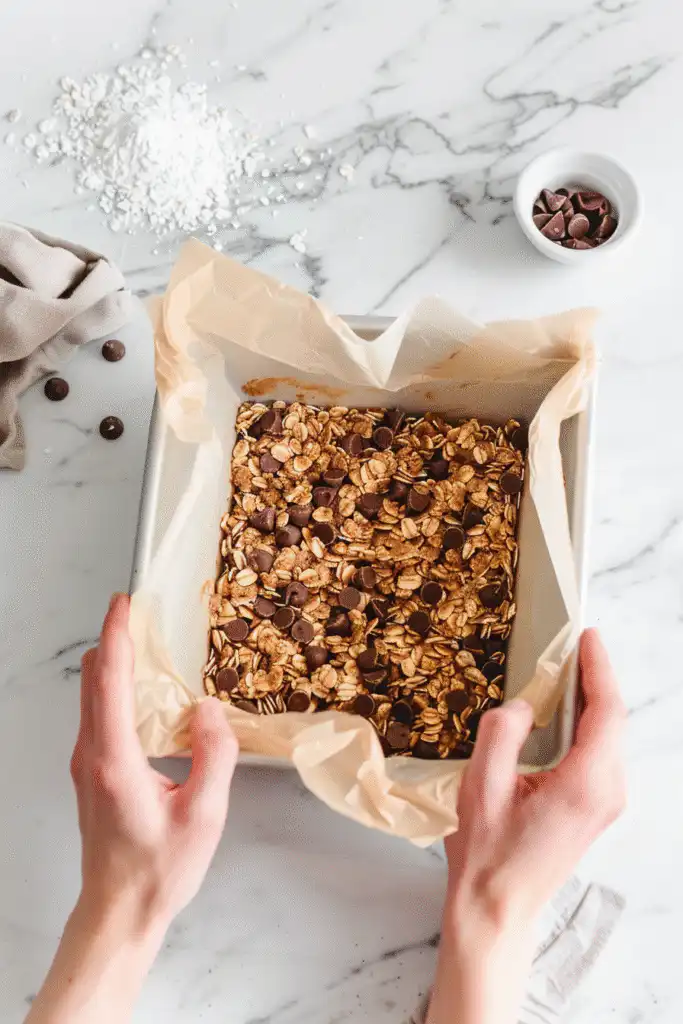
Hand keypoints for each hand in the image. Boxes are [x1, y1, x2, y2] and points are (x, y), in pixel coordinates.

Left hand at [26, 594, 237, 1023]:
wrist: (119, 911)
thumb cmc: (158, 871)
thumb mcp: (204, 816)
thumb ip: (213, 756)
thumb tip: (208, 710)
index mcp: (115, 760)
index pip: (108, 680)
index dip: (116, 636)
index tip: (124, 603)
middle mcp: (92, 755)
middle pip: (92, 679)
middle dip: (115, 641)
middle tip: (144, 616)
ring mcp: (87, 764)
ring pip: (92, 697)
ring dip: (117, 666)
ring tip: (149, 647)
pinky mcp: (93, 773)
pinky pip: (100, 716)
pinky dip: (117, 690)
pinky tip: (147, 695)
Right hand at [427, 629, 625, 1023]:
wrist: (497, 908)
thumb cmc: (486, 853)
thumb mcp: (480, 785)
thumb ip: (501, 733)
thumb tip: (521, 705)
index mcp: (585, 783)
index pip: (606, 712)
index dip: (599, 668)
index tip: (588, 636)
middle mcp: (606, 792)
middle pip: (612, 721)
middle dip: (594, 679)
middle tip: (569, 646)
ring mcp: (606, 803)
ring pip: (609, 737)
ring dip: (591, 701)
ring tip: (563, 671)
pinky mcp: (595, 809)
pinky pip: (600, 754)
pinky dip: (586, 725)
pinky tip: (561, 713)